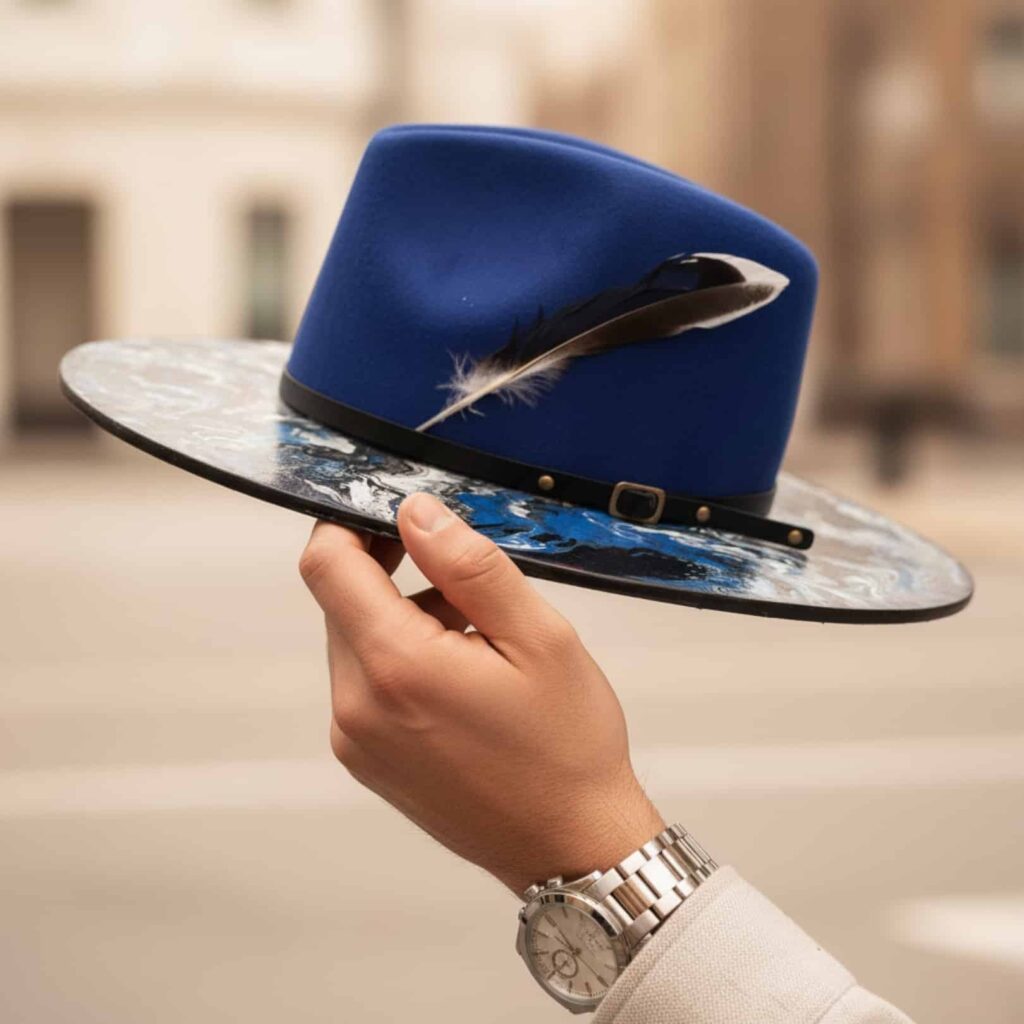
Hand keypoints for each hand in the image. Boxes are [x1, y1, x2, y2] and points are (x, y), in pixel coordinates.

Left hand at [299, 492, 664, 894]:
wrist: (570, 848)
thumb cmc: (566, 747)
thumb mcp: (538, 637)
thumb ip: (469, 567)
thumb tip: (416, 512)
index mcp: (395, 666)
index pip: (326, 565)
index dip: (350, 522)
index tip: (394, 513)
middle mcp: (356, 706)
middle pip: (339, 600)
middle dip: (388, 570)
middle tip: (459, 575)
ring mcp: (355, 739)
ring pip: (353, 639)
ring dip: (400, 615)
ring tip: (476, 635)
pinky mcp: (364, 759)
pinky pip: (363, 682)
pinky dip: (399, 657)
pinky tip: (461, 674)